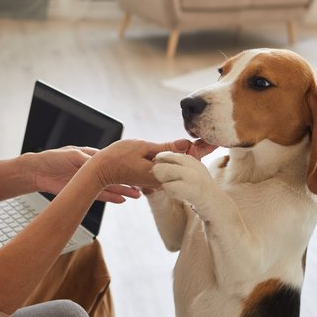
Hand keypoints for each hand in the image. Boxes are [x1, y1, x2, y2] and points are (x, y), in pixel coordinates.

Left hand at [26, 147, 142, 203]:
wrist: (37, 172)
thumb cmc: (53, 158)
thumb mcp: (72, 156)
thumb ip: (88, 161)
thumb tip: (102, 163)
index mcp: (92, 156)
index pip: (112, 160)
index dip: (125, 164)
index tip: (137, 167)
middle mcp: (93, 169)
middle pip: (115, 174)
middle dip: (129, 179)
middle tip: (143, 184)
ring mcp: (89, 181)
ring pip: (110, 186)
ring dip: (124, 190)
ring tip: (137, 194)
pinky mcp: (83, 192)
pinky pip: (101, 195)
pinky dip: (112, 197)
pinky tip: (123, 199)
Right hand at [77, 138, 208, 194]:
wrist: (101, 171)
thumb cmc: (117, 158)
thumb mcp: (142, 147)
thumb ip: (165, 148)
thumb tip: (185, 144)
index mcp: (161, 171)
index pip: (187, 159)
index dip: (202, 149)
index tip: (215, 142)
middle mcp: (161, 177)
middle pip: (186, 164)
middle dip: (199, 150)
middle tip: (212, 138)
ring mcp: (157, 178)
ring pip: (178, 165)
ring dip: (189, 154)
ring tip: (202, 142)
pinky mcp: (152, 176)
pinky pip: (170, 166)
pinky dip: (177, 157)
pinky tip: (183, 150)